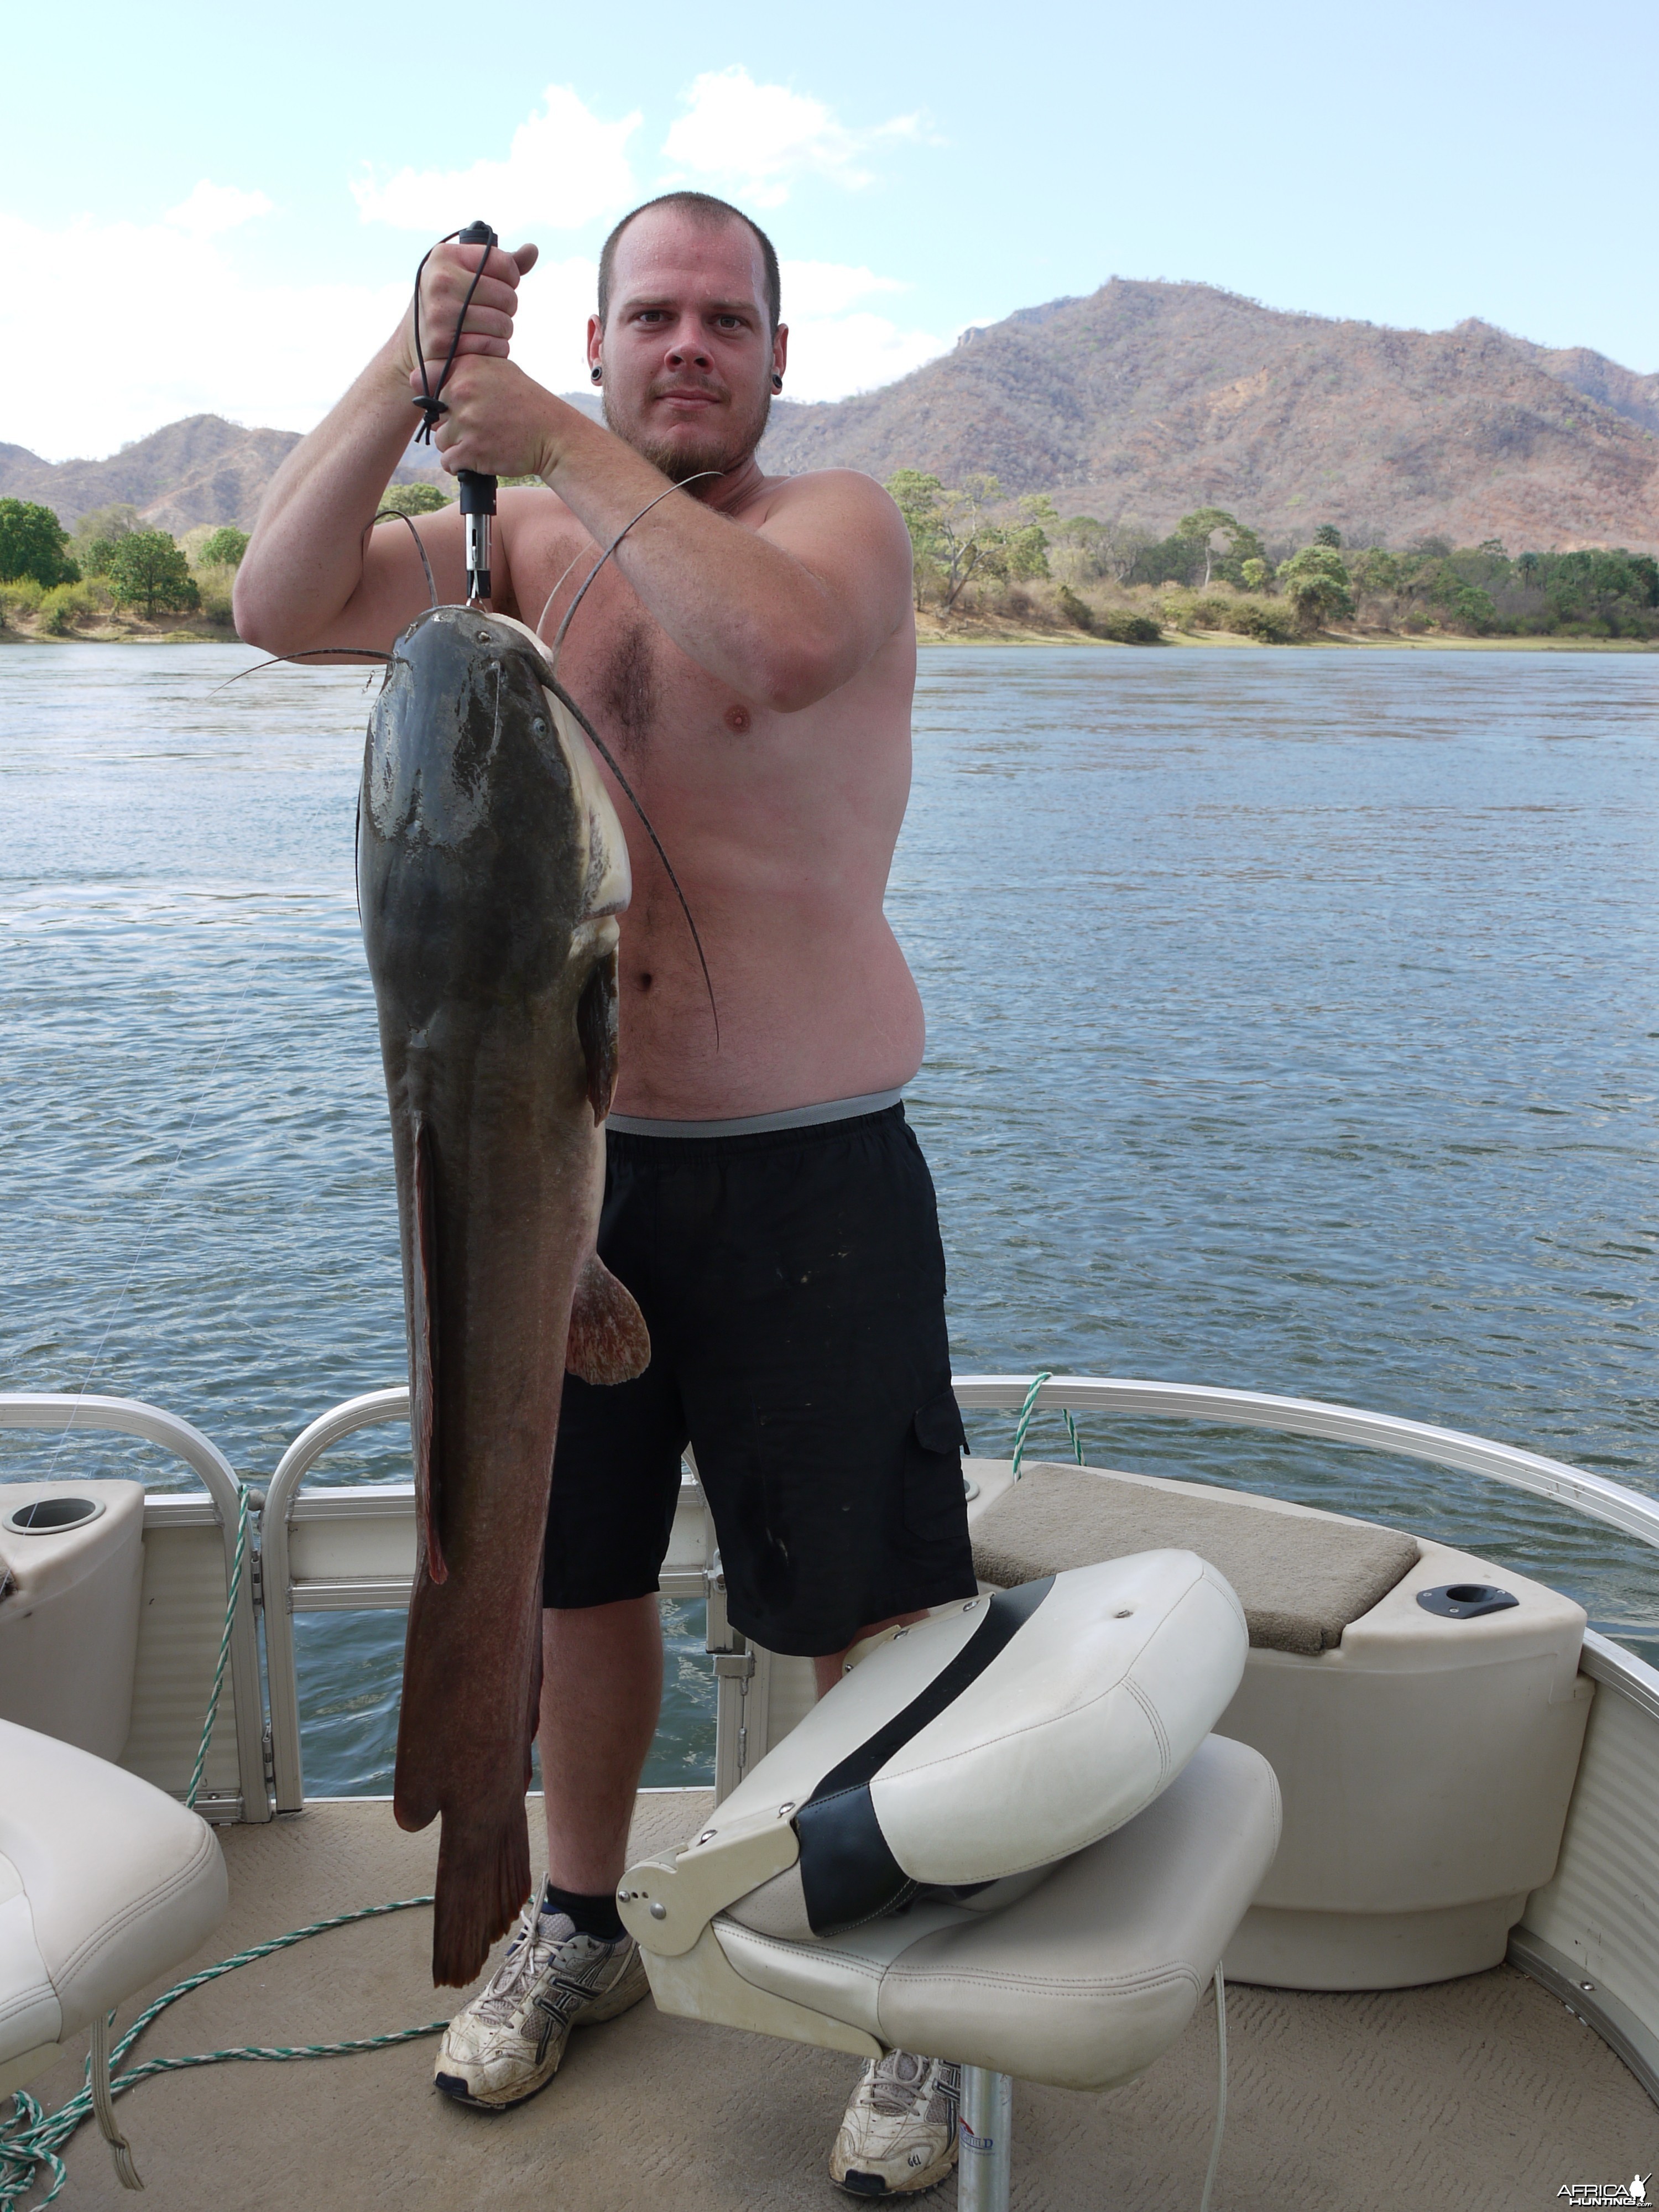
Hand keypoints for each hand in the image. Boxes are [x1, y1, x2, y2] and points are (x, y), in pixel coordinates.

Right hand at [392, 238, 538, 381]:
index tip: (498, 285)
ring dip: (503, 331)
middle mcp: (439, 280)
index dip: (511, 278)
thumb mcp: (469, 273)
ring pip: (503, 324)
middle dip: (507, 307)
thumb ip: (503, 262)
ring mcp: (439, 312)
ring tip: (486, 328)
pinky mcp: (443, 344)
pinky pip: (494, 346)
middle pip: (507, 296)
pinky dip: (496, 349)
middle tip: (491, 311)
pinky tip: (482, 344)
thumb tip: (532, 250)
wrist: (415, 340)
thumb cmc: (451, 301)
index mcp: (445, 256)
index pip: (504, 263)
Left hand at [411, 355, 575, 481]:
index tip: (459, 405)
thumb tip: (415, 378)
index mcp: (467, 366)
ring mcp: (466, 421)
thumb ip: (463, 370)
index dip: (440, 397)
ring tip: (484, 442)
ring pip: (441, 441)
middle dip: (452, 425)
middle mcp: (462, 390)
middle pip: (435, 415)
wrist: (553, 435)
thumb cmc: (527, 404)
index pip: (427, 380)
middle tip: (481, 427)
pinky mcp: (471, 449)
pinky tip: (479, 459)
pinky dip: (461, 466)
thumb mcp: (499, 371)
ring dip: (458, 447)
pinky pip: (448, 462)